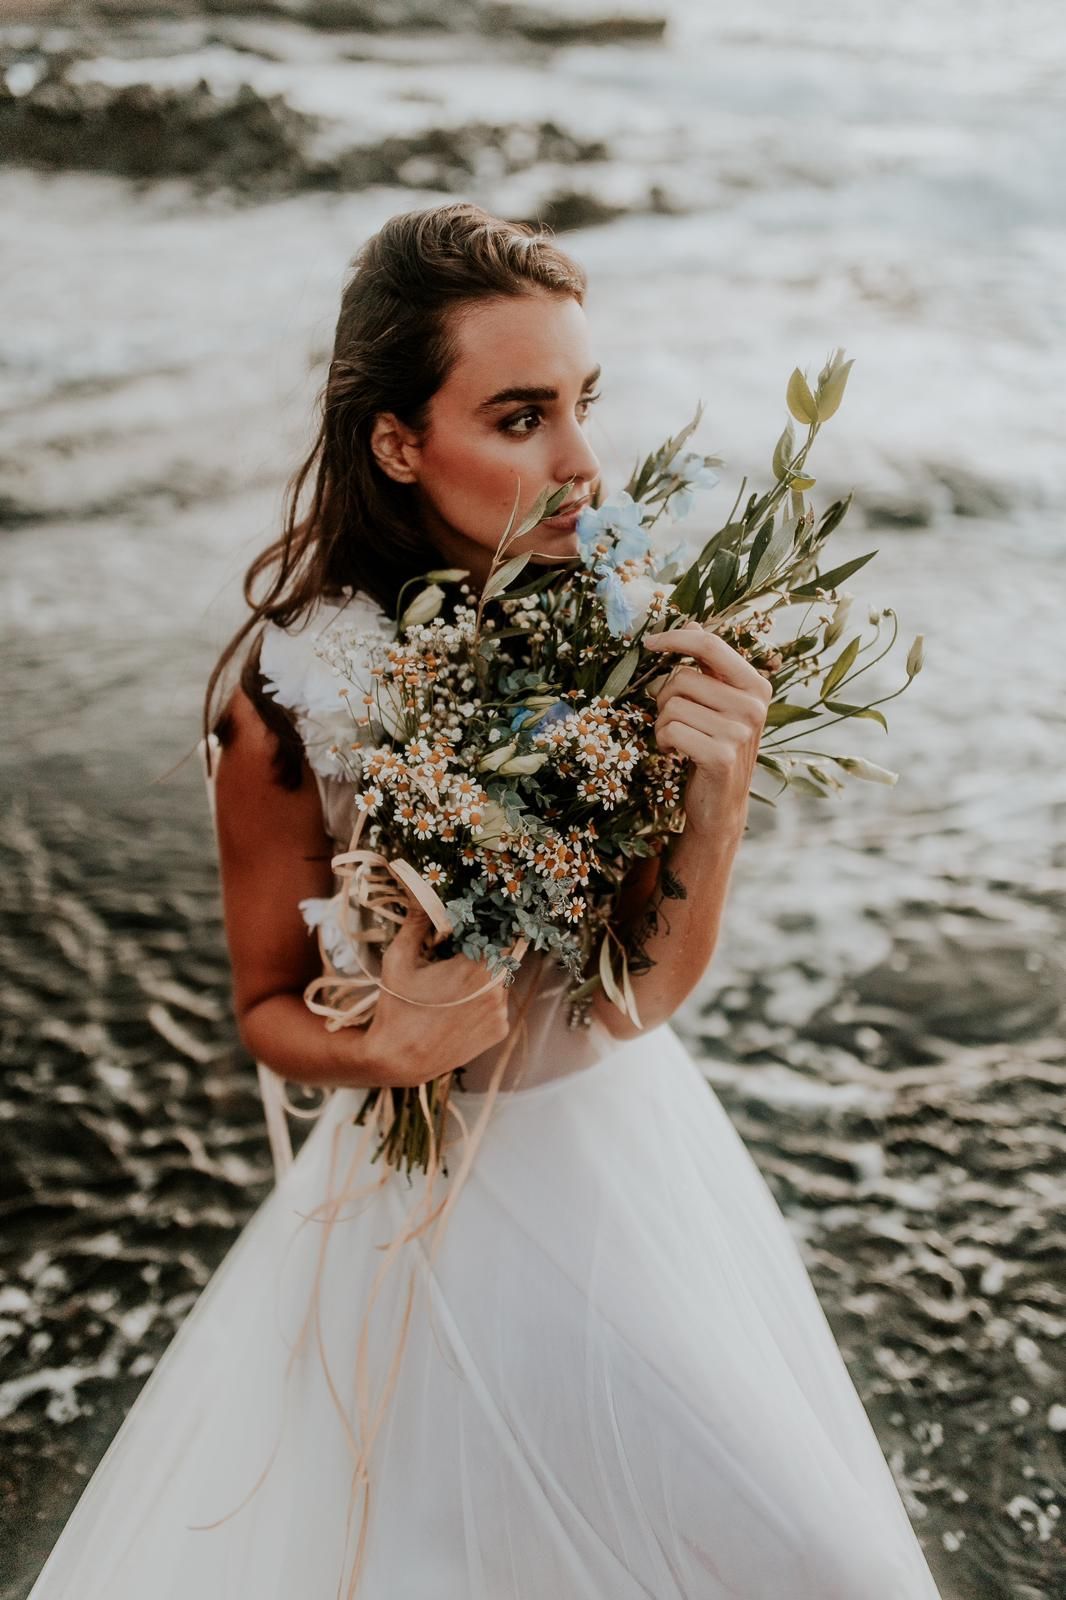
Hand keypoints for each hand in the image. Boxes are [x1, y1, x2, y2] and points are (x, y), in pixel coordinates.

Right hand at [365, 903, 513, 1087]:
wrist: (399, 1060)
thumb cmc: (396, 1008)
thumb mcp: (399, 960)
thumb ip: (416, 923)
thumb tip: (420, 894)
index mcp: (476, 966)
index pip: (500, 931)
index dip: (488, 925)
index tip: (473, 924)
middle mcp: (496, 989)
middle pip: (502, 954)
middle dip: (484, 949)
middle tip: (458, 952)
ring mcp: (500, 1012)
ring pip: (501, 979)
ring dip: (484, 975)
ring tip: (454, 984)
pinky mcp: (499, 1030)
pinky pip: (498, 1003)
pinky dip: (484, 999)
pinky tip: (458, 1005)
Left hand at [643, 624, 772, 841]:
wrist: (721, 803)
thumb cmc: (714, 745)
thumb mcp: (716, 703)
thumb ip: (707, 667)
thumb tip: (689, 625)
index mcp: (756, 685)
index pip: (710, 644)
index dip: (676, 638)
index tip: (650, 643)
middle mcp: (754, 705)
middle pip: (682, 678)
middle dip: (665, 698)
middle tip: (675, 720)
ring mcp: (740, 731)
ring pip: (672, 705)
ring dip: (662, 724)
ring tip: (678, 739)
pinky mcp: (722, 756)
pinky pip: (671, 730)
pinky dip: (663, 741)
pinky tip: (675, 753)